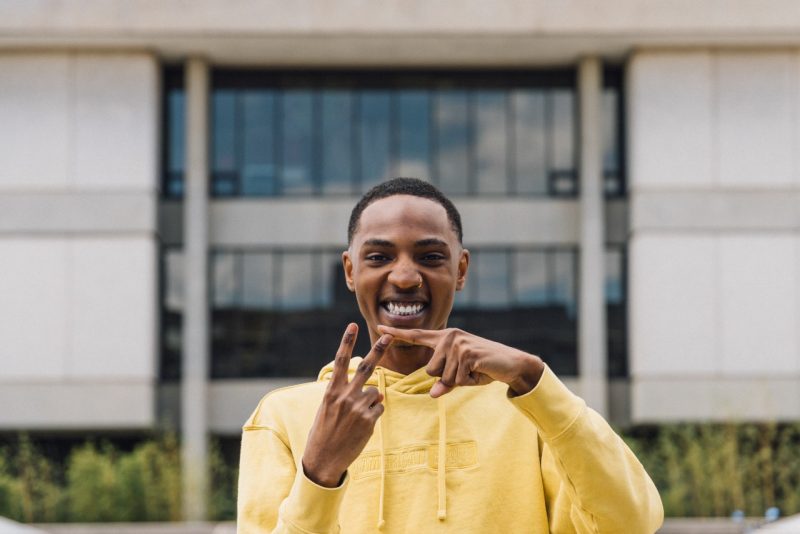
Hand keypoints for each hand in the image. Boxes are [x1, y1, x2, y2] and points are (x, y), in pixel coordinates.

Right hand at [302, 323, 392, 486]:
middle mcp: (345, 396)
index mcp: (331, 391)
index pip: (340, 361)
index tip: (353, 325)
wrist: (323, 459)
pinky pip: (379, 408)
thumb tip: (378, 393)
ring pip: (375, 393)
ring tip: (356, 418)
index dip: (347, 342)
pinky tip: (361, 426)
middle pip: (366, 367)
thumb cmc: (323, 432)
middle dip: (379, 349)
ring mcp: (358, 408)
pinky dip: (374, 414)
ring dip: (370, 401)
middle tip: (389, 335)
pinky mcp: (369, 420)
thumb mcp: (328, 410)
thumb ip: (348, 396)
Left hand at [377, 325, 543, 397]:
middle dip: (448, 379)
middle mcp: (449, 336)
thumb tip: (433, 394)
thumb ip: (445, 382)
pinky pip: (457, 379)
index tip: (380, 330)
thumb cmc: (484, 368)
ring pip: (443, 377)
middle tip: (467, 371)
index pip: (417, 335)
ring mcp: (458, 343)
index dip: (397, 334)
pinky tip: (480, 372)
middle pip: (430, 370)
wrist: (512, 363)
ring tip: (474, 371)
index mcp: (445, 338)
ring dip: (459, 381)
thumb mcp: (462, 376)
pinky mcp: (467, 352)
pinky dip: (469, 381)